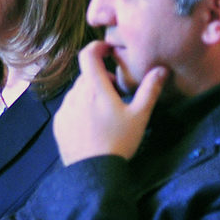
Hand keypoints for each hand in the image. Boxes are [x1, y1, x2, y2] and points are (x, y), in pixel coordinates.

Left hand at [52, 41, 165, 164]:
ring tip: (106, 112)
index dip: (97, 47)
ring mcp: (64, 110)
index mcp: (94, 88)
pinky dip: (80, 109)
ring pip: (77, 92)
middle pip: (86, 76)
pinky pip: (69, 108)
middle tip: (117, 92)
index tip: (108, 50)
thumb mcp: (139, 116)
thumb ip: (150, 90)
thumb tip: (161, 70)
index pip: (88, 54)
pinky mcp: (59, 124)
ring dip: (90, 94)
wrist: (94, 172)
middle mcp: (75, 95)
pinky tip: (93, 125)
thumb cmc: (119, 142)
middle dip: (101, 78)